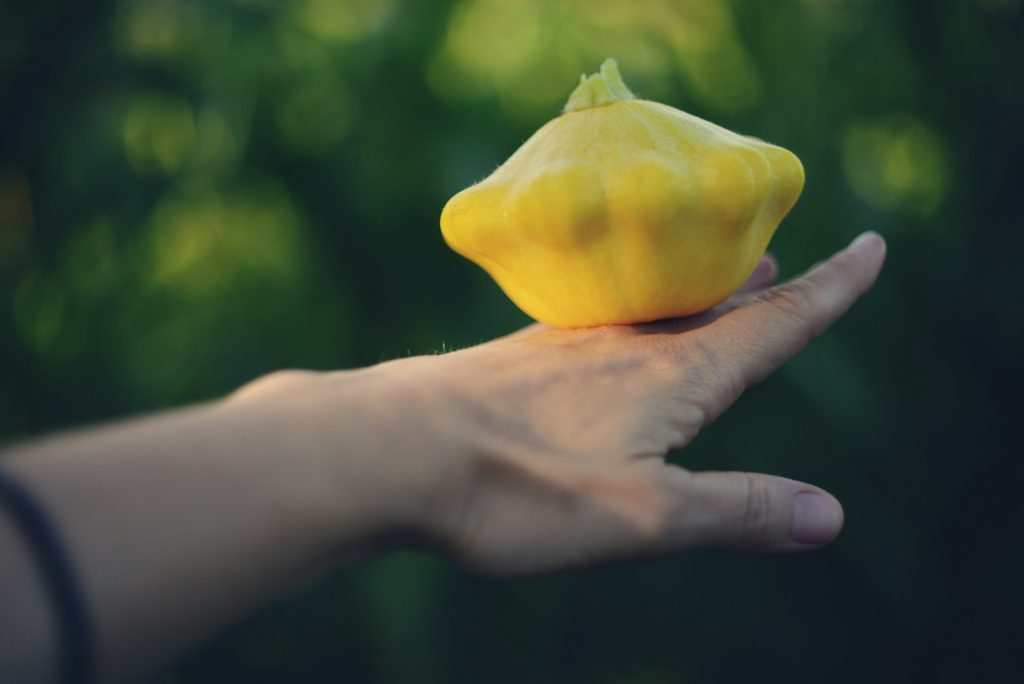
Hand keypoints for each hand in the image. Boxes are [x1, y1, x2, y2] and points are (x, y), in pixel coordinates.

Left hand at [389, 232, 885, 575]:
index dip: (829, 291)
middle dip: (768, 291)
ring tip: (727, 282)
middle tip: (796, 263)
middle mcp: (625, 345)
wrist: (392, 449)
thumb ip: (734, 510)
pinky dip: (634, 319)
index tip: (870, 249)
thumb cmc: (517, 486)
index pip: (773, 326)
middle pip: (717, 311)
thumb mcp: (641, 516)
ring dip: (701, 299)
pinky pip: (599, 328)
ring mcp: (569, 346)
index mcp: (671, 376)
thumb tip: (829, 515)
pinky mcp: (522, 360)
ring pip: (656, 314)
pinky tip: (610, 331)